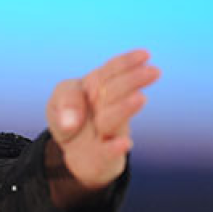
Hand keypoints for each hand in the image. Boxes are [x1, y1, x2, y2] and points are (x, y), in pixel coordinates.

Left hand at [45, 49, 160, 203]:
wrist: (70, 151)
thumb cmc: (69, 117)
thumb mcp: (59, 101)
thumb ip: (66, 101)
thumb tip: (71, 120)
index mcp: (97, 87)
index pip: (113, 71)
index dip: (127, 62)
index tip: (145, 55)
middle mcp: (106, 107)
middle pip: (117, 91)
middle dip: (132, 80)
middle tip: (154, 72)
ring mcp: (107, 132)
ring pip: (115, 119)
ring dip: (125, 108)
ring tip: (140, 98)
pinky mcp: (102, 156)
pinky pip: (107, 152)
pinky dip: (114, 148)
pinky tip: (124, 143)